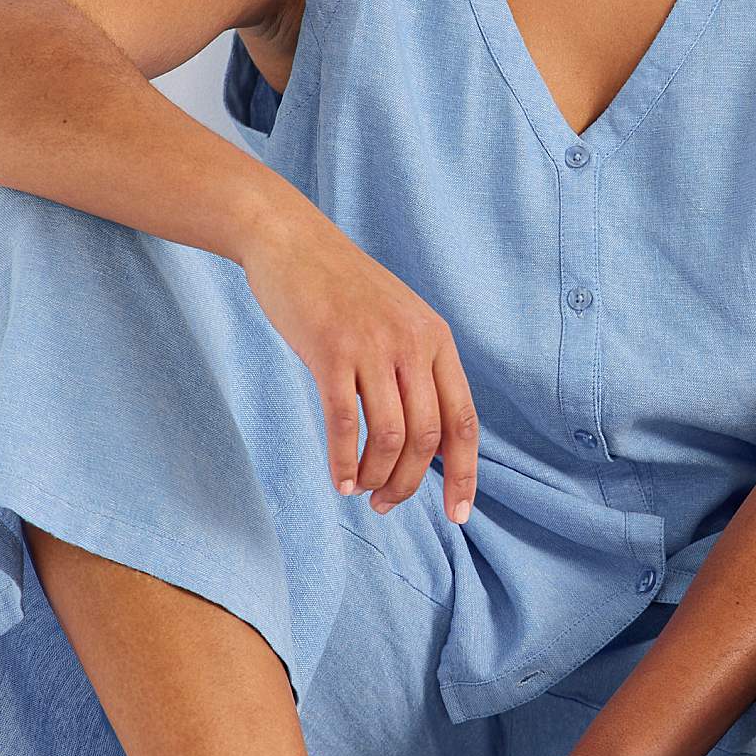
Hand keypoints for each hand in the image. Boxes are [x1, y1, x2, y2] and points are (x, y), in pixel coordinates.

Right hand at [239, 197, 477, 523]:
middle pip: (427, 438)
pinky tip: (340, 481)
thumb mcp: (398, 320)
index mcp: (437, 340)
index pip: (463, 421)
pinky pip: (344, 423)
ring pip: (390, 437)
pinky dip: (344, 462)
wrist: (291, 241)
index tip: (457, 514)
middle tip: (387, 505)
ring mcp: (372, 346)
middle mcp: (413, 344)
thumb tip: (429, 439)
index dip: (464, 474)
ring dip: (377, 478)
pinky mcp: (330, 350)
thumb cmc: (342, 289)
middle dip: (411, 484)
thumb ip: (418, 368)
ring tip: (362, 493)